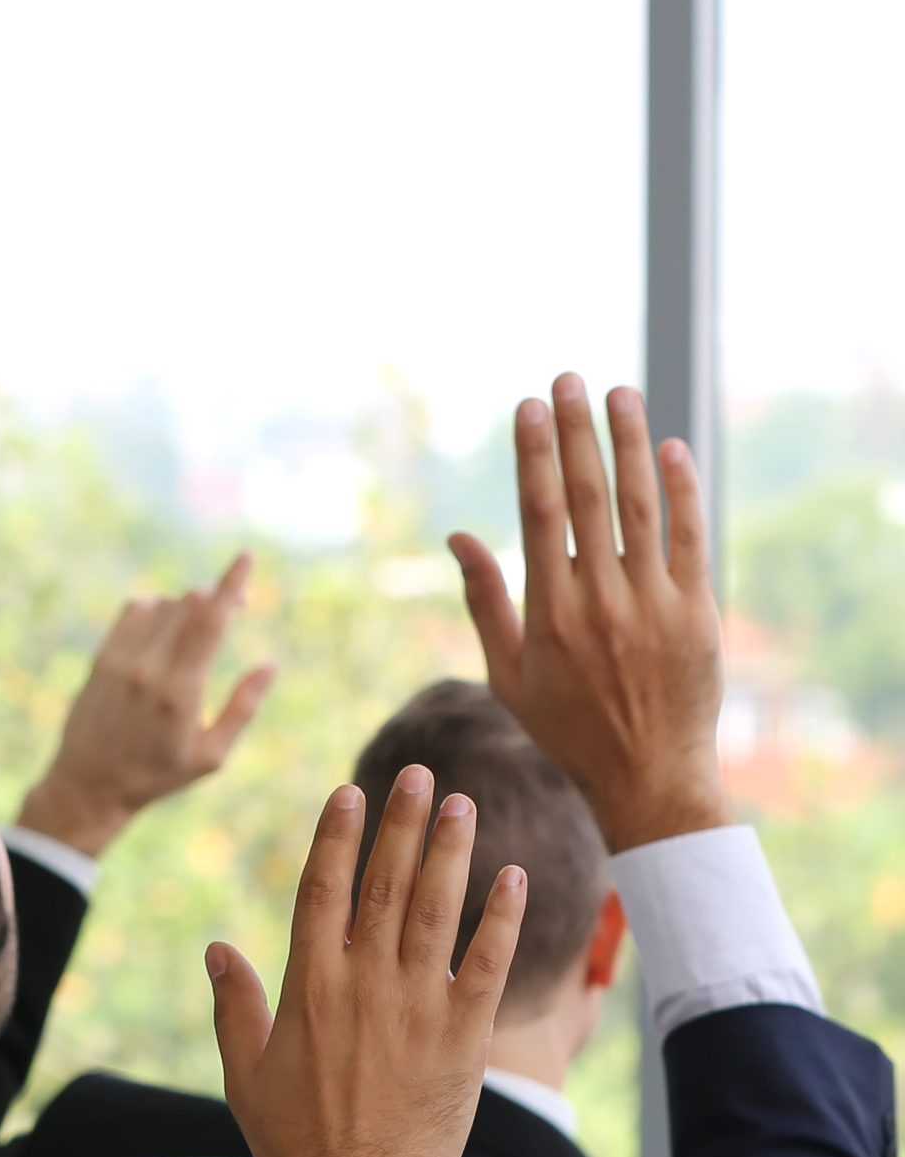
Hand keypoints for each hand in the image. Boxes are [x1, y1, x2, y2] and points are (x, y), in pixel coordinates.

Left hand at [19, 556, 276, 856]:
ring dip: (186, 606)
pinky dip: (155, 609)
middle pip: (188, 605)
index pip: (210, 622)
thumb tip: (269, 665)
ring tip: (197, 630)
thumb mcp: (210, 756)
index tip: (245, 558)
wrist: (89, 785)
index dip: (231, 585)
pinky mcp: (100, 659)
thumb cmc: (157, 775)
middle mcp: (148, 669)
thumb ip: (243, 708)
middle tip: (233, 608)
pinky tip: (164, 627)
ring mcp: (120, 661)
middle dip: (216, 598)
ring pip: (162, 605)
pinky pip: (133, 611)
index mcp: (181, 692)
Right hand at [209, 769, 526, 1156]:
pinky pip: (488, 963)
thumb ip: (235, 1005)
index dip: (337, 837)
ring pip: (438, 910)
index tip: (350, 793)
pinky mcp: (464, 1034)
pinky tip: (513, 878)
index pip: (323, 889)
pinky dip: (502, 919)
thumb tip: (217, 948)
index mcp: (309, 984)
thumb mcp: (245, 1072)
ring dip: (451, 852)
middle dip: (402, 823)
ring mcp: (418, 1004)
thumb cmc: (295, 1139)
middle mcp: (365, 981)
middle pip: (385, 883)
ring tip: (462, 805)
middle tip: (419, 774)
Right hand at [450, 376, 725, 851]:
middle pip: (589, 497)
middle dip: (577, 432)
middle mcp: (600, 602)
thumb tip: (458, 536)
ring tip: (620, 394)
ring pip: (640, 506)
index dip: (534, 456)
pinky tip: (669, 449)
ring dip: (629, 444)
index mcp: (548, 614)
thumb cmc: (566, 729)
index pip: (540, 514)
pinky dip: (681, 490)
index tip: (528, 408)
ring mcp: (653, 605)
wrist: (648, 777)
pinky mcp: (697, 612)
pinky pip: (689, 538)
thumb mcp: (508, 673)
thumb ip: (484, 600)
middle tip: (569, 379)